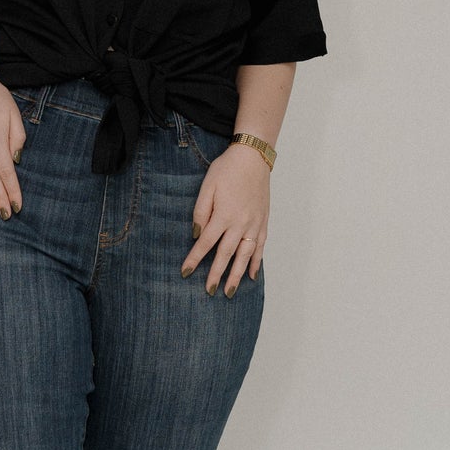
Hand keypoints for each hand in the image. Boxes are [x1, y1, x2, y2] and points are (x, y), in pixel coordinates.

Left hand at [181, 143, 267, 294]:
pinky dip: (257, 262)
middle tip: (209, 291)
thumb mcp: (208, 186)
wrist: (253, 158)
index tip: (185, 272)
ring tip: (230, 291)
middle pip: (226, 254)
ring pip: (245, 256)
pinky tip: (252, 275)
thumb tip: (196, 234)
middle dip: (216, 274)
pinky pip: (261, 247)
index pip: (206, 243)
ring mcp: (254, 225)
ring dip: (237, 275)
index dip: (194, 259)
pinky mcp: (263, 222)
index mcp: (224, 215)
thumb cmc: (227, 170)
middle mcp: (240, 224)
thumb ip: (200, 212)